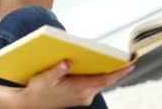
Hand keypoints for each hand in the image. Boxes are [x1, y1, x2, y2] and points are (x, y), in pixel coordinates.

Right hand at [19, 60, 135, 107]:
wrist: (31, 104)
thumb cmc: (37, 90)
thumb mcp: (43, 79)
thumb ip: (56, 70)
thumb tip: (67, 62)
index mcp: (78, 89)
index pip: (104, 79)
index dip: (119, 72)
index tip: (130, 64)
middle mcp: (84, 94)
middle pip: (105, 80)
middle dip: (114, 69)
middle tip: (123, 57)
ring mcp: (84, 97)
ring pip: (100, 82)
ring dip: (105, 72)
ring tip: (109, 59)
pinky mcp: (81, 97)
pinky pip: (94, 85)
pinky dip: (96, 76)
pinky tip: (93, 67)